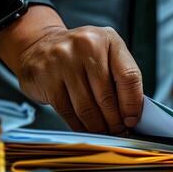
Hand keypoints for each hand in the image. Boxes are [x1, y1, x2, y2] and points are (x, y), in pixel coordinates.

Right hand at [0, 6, 142, 134]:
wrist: (40, 46)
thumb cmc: (80, 54)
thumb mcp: (106, 55)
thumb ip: (121, 78)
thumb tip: (132, 114)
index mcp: (108, 40)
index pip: (129, 76)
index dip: (132, 104)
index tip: (132, 120)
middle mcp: (85, 46)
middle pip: (107, 97)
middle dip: (115, 121)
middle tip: (118, 132)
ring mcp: (63, 61)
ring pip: (87, 108)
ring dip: (98, 127)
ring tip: (104, 132)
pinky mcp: (46, 78)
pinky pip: (68, 112)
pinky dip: (79, 126)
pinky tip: (86, 128)